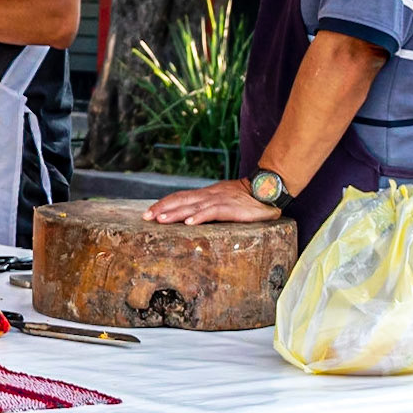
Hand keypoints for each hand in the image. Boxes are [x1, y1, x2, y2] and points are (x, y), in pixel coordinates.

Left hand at [144, 178, 280, 225]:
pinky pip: (212, 212)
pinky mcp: (230, 208)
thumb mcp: (222, 201)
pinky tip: (189, 223)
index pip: (179, 197)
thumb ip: (208, 207)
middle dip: (161, 208)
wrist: (266, 190)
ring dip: (175, 213)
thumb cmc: (245, 199)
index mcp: (205, 194)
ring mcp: (218, 200)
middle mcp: (208, 195)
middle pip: (180, 200)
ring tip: (160, 220)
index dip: (163, 204)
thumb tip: (191, 217)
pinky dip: (199, 217)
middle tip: (145, 217)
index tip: (148, 212)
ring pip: (192, 206)